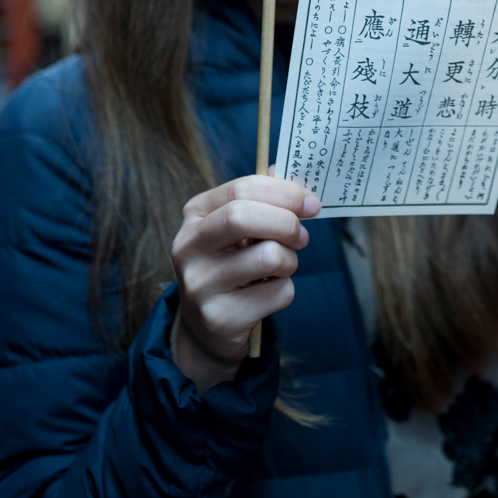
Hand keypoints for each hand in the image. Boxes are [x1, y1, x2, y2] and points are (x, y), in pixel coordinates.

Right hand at [169, 172, 319, 391]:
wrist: (208, 328)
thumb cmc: (232, 265)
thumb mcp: (238, 229)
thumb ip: (262, 199)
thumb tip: (288, 170)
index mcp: (194, 215)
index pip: (240, 189)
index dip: (283, 192)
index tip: (310, 202)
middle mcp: (188, 247)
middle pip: (244, 217)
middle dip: (286, 223)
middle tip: (302, 235)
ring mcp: (200, 284)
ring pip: (269, 258)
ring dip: (290, 261)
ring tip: (281, 267)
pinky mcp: (219, 318)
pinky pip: (277, 294)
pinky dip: (285, 292)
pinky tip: (267, 295)